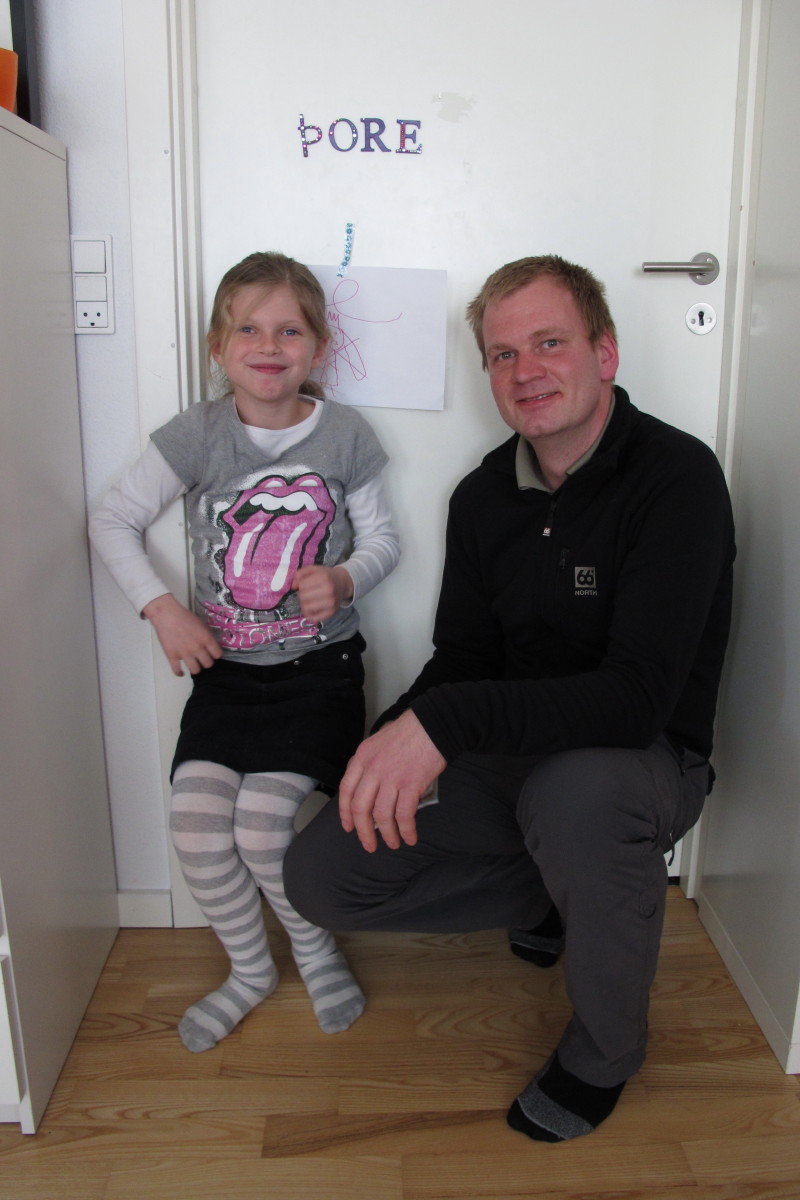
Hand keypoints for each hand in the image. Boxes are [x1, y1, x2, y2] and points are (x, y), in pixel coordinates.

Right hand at [142, 593, 222, 675]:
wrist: (166, 614)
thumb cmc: (184, 616)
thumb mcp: (201, 623)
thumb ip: (207, 635)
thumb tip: (212, 645)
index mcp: (206, 638)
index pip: (217, 654)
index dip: (216, 655)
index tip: (213, 655)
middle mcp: (197, 648)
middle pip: (208, 664)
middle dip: (207, 663)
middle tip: (203, 660)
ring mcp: (184, 653)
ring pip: (195, 670)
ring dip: (196, 668)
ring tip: (194, 665)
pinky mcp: (172, 656)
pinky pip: (177, 670)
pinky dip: (180, 673)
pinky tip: (181, 672)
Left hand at [292, 564, 352, 621]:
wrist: (343, 583)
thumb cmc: (326, 575)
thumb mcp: (313, 569)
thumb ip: (300, 574)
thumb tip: (293, 587)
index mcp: (323, 577)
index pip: (302, 585)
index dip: (301, 585)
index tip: (306, 585)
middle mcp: (328, 590)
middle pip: (303, 596)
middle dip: (302, 594)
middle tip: (307, 593)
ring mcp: (331, 602)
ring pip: (306, 607)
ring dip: (304, 604)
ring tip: (308, 600)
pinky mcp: (331, 612)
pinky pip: (313, 618)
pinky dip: (309, 614)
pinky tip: (311, 609)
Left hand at [339, 710, 445, 851]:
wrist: (433, 724)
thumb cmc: (410, 730)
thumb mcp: (380, 740)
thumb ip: (372, 761)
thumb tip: (372, 782)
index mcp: (362, 758)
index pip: (346, 790)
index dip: (345, 812)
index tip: (349, 827)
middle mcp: (372, 769)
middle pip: (361, 808)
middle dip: (363, 831)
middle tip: (369, 844)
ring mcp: (391, 778)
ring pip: (382, 815)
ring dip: (388, 834)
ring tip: (394, 843)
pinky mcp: (411, 785)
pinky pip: (404, 815)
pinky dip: (406, 830)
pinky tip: (410, 837)